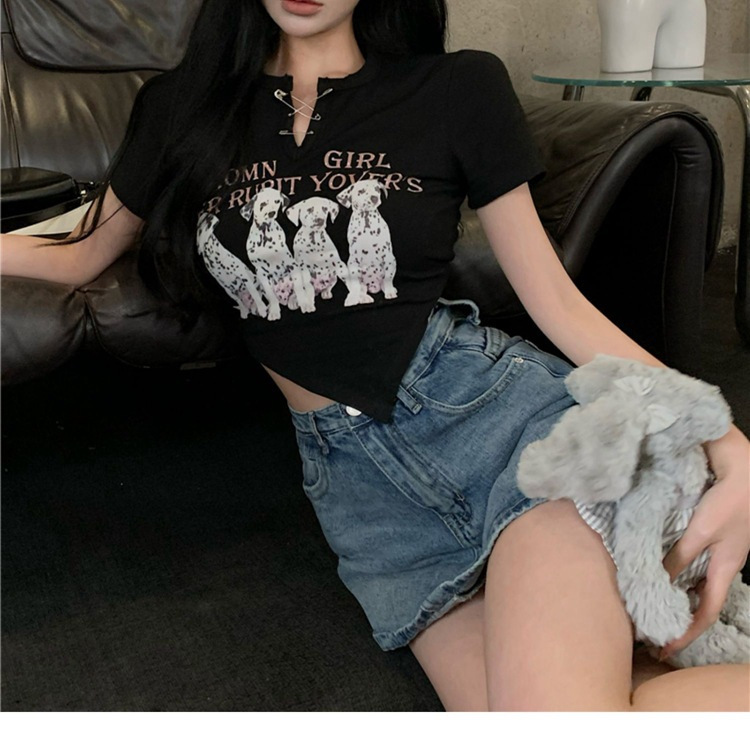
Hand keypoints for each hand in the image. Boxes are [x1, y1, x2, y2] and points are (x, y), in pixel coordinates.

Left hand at [658, 467, 749, 659]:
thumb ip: (679, 556)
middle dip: (682, 620)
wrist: (742, 471)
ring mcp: (721, 551)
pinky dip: (680, 574)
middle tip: (655, 630)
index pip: (707, 614)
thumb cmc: (726, 502)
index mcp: (726, 569)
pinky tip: (662, 572)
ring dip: (679, 597)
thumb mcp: (699, 532)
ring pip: (699, 583)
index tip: (666, 648)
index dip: (687, 633)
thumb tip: (657, 582)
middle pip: (704, 602)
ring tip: (654, 605)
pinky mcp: (714, 536)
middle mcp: (725, 565)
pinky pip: (696, 564)